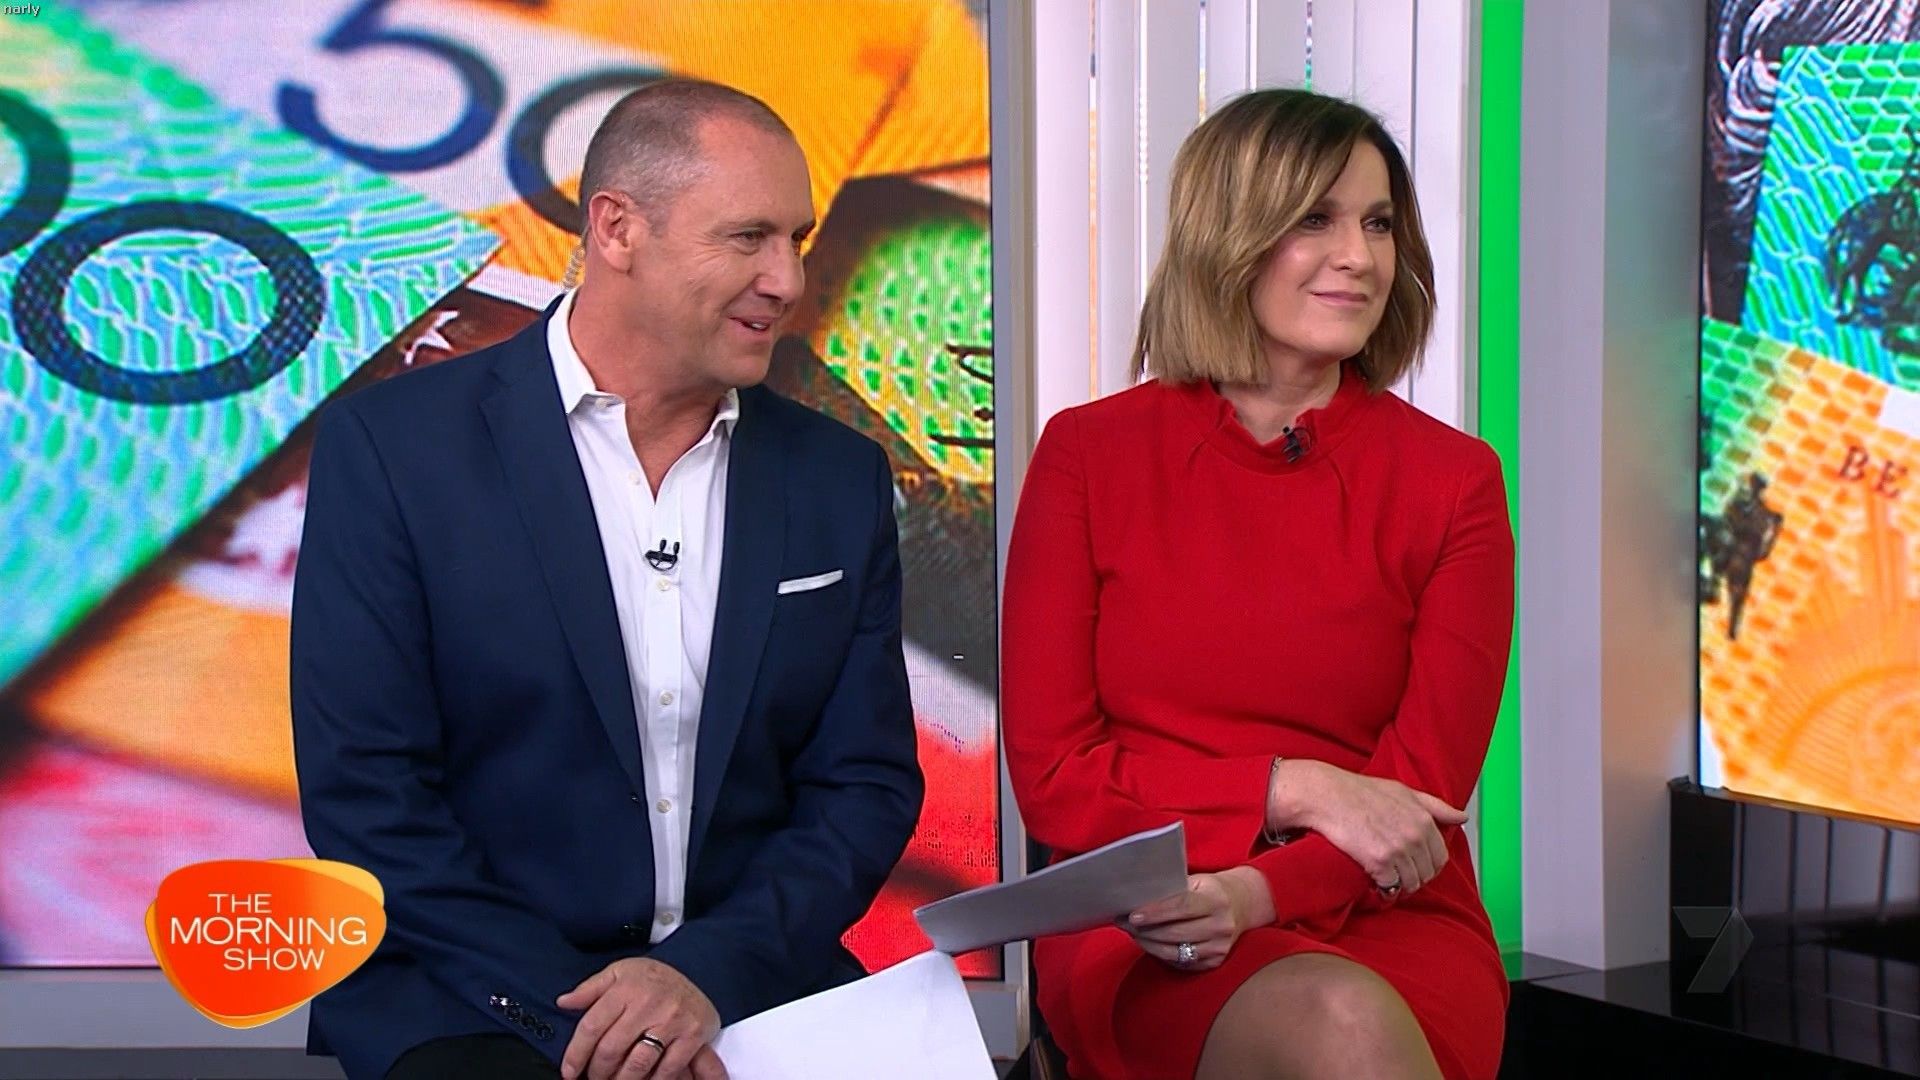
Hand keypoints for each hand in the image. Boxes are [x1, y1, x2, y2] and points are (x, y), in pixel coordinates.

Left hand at [558, 957, 725, 1079]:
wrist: (698, 970)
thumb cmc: (652, 977)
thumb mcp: (619, 972)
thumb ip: (590, 989)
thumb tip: (563, 1002)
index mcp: (625, 987)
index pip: (592, 1026)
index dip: (576, 1053)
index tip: (569, 1071)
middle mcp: (648, 1003)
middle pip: (611, 1049)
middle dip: (597, 1071)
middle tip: (593, 1078)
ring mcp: (672, 1020)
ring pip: (638, 1063)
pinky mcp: (693, 1034)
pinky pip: (667, 1069)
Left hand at [1122, 868, 1273, 971]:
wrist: (1241, 906)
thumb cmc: (1209, 890)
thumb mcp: (1197, 881)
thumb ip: (1172, 889)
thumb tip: (1136, 898)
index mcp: (1217, 900)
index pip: (1182, 907)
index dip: (1155, 912)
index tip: (1133, 915)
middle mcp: (1221, 926)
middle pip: (1175, 933)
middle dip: (1145, 930)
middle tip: (1123, 923)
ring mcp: (1220, 948)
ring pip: (1175, 952)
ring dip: (1149, 944)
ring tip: (1132, 933)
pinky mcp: (1214, 963)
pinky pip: (1180, 962)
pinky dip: (1161, 954)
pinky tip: (1149, 943)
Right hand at [1275, 761, 1465, 896]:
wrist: (1327, 796)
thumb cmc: (1361, 792)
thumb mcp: (1403, 791)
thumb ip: (1435, 806)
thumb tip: (1462, 816)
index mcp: (1424, 820)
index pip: (1440, 857)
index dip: (1428, 865)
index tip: (1414, 864)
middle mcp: (1415, 836)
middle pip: (1427, 874)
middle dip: (1415, 877)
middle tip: (1399, 873)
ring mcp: (1398, 850)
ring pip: (1411, 883)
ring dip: (1400, 885)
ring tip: (1387, 877)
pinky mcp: (1379, 862)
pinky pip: (1391, 887)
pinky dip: (1384, 889)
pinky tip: (1376, 882)